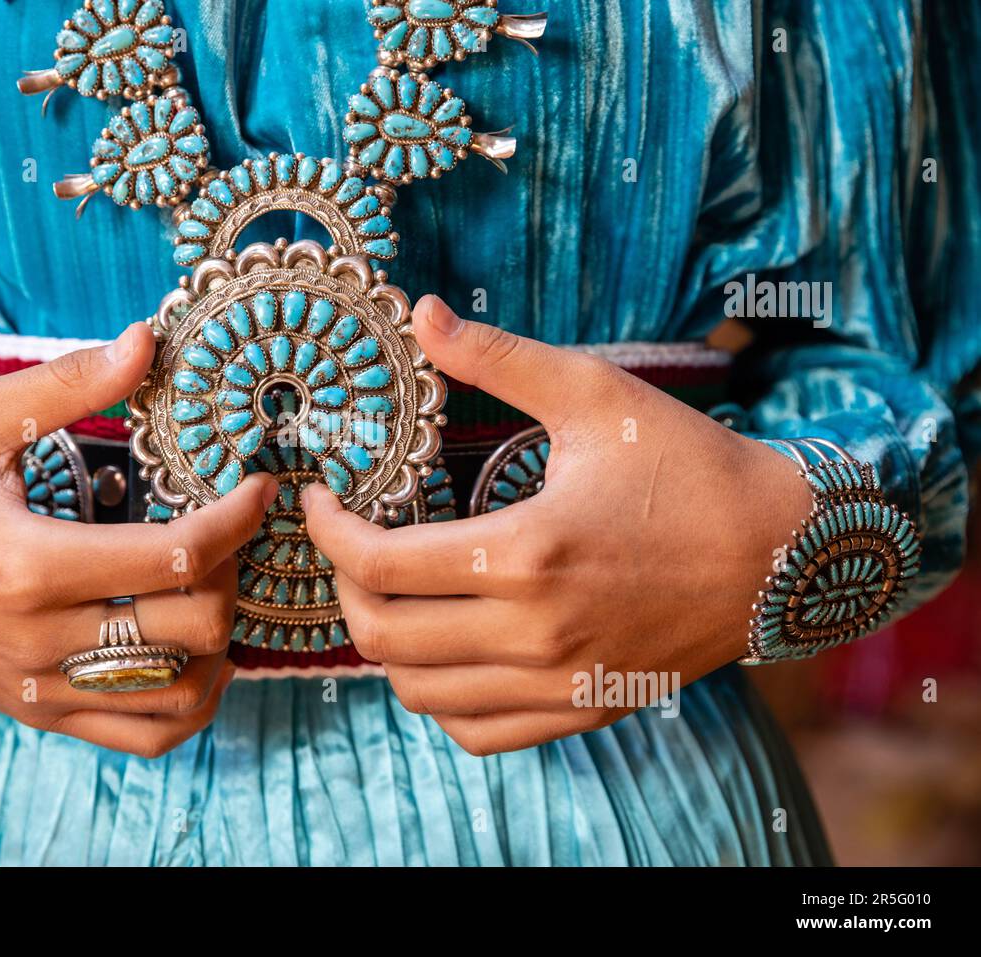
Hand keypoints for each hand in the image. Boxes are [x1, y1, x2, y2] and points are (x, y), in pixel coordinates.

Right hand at [0, 324, 276, 757]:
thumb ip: (66, 383)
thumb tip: (145, 340)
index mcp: (32, 565)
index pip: (176, 556)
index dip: (239, 520)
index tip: (260, 488)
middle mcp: (43, 640)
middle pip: (192, 627)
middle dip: (234, 574)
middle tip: (228, 535)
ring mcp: (44, 688)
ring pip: (180, 692)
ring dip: (222, 641)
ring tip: (216, 591)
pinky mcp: (43, 715)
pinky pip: (144, 736)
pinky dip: (191, 705)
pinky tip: (198, 658)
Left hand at [301, 296, 813, 755]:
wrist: (783, 553)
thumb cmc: (689, 467)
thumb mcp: (593, 393)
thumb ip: (498, 356)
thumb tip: (422, 311)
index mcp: (526, 553)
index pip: (378, 564)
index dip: (326, 532)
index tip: (318, 502)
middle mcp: (534, 632)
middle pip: (383, 636)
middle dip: (342, 586)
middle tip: (348, 544)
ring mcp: (558, 682)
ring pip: (420, 693)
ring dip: (383, 644)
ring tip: (389, 593)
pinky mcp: (581, 709)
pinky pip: (477, 732)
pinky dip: (438, 698)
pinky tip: (443, 650)